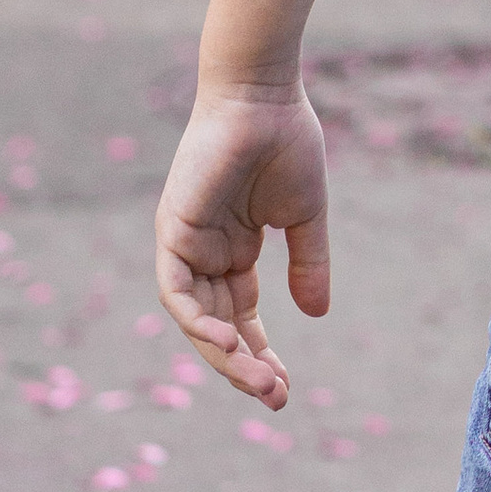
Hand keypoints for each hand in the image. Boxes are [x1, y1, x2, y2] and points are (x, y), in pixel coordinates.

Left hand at [152, 86, 329, 410]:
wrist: (265, 94)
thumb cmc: (287, 140)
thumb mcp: (304, 215)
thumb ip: (307, 263)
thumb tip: (318, 315)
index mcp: (235, 251)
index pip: (242, 318)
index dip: (261, 354)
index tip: (285, 387)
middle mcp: (205, 255)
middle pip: (219, 328)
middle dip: (245, 366)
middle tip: (275, 397)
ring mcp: (186, 246)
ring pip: (196, 320)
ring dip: (224, 355)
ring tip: (259, 380)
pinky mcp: (172, 232)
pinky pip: (177, 292)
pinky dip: (198, 322)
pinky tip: (229, 342)